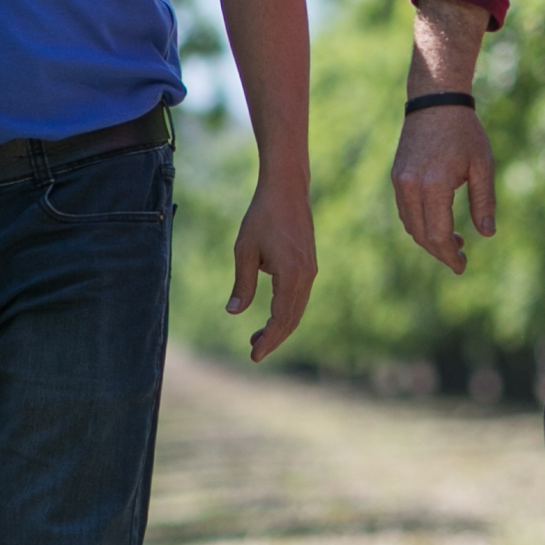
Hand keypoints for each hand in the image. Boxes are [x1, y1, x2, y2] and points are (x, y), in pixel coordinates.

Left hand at [225, 175, 317, 362]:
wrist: (287, 189)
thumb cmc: (262, 216)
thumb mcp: (245, 250)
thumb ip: (242, 283)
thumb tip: (234, 312)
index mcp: (291, 275)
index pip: (281, 318)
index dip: (269, 339)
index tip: (254, 355)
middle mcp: (306, 276)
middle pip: (292, 318)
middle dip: (274, 338)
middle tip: (254, 352)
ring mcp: (310, 270)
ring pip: (297, 309)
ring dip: (280, 325)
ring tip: (257, 337)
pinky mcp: (309, 264)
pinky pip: (299, 296)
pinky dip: (286, 310)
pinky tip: (271, 314)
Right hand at [391, 101, 497, 272]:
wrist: (435, 101)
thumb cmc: (464, 132)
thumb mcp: (482, 165)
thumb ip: (484, 201)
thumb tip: (486, 234)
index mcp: (434, 185)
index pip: (437, 235)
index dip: (449, 256)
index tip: (461, 266)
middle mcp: (411, 186)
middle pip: (421, 235)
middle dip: (440, 251)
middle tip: (460, 258)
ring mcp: (400, 182)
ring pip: (410, 225)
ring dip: (429, 239)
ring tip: (453, 241)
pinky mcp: (397, 177)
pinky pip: (405, 211)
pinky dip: (419, 224)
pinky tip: (438, 223)